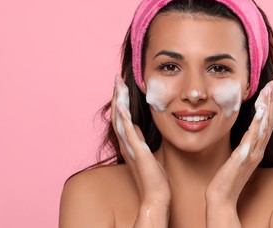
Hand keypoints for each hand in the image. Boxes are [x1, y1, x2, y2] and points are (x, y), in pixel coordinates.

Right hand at [112, 75, 169, 225]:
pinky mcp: (138, 152)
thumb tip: (134, 125)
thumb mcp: (145, 151)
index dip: (120, 100)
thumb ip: (138, 138)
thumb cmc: (152, 175)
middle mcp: (126, 143)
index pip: (122, 116)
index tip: (120, 84)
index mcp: (129, 141)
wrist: (156, 194)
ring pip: (120, 120)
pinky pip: (128, 133)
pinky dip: (123, 119)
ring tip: (117, 85)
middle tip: (116, 78)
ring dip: (118, 102)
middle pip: (118, 115)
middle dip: (117, 96)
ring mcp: (130, 147)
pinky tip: (121, 106)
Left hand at [205, 79, 272, 225]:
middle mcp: (257, 150)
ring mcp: (251, 155)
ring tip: (268, 92)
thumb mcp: (237, 156)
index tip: (269, 89)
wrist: (221, 197)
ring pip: (263, 128)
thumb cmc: (227, 177)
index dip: (269, 105)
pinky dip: (258, 126)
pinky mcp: (242, 159)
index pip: (265, 123)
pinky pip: (252, 140)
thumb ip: (242, 144)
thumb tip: (244, 132)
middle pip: (268, 122)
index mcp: (256, 149)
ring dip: (267, 109)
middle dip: (271, 102)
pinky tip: (260, 114)